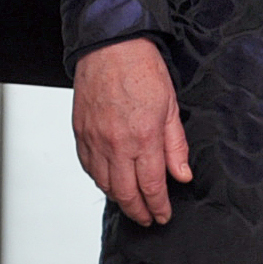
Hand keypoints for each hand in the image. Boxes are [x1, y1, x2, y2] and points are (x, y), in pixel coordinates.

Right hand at [72, 38, 191, 224]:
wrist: (110, 45)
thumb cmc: (141, 68)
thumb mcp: (171, 106)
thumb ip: (176, 145)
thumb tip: (182, 175)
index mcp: (144, 137)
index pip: (152, 186)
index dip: (159, 207)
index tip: (163, 215)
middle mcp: (117, 143)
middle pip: (126, 194)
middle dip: (139, 212)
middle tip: (147, 218)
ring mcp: (95, 140)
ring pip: (105, 184)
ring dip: (119, 199)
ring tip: (131, 202)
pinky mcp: (80, 133)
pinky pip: (88, 168)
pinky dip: (99, 180)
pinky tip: (109, 181)